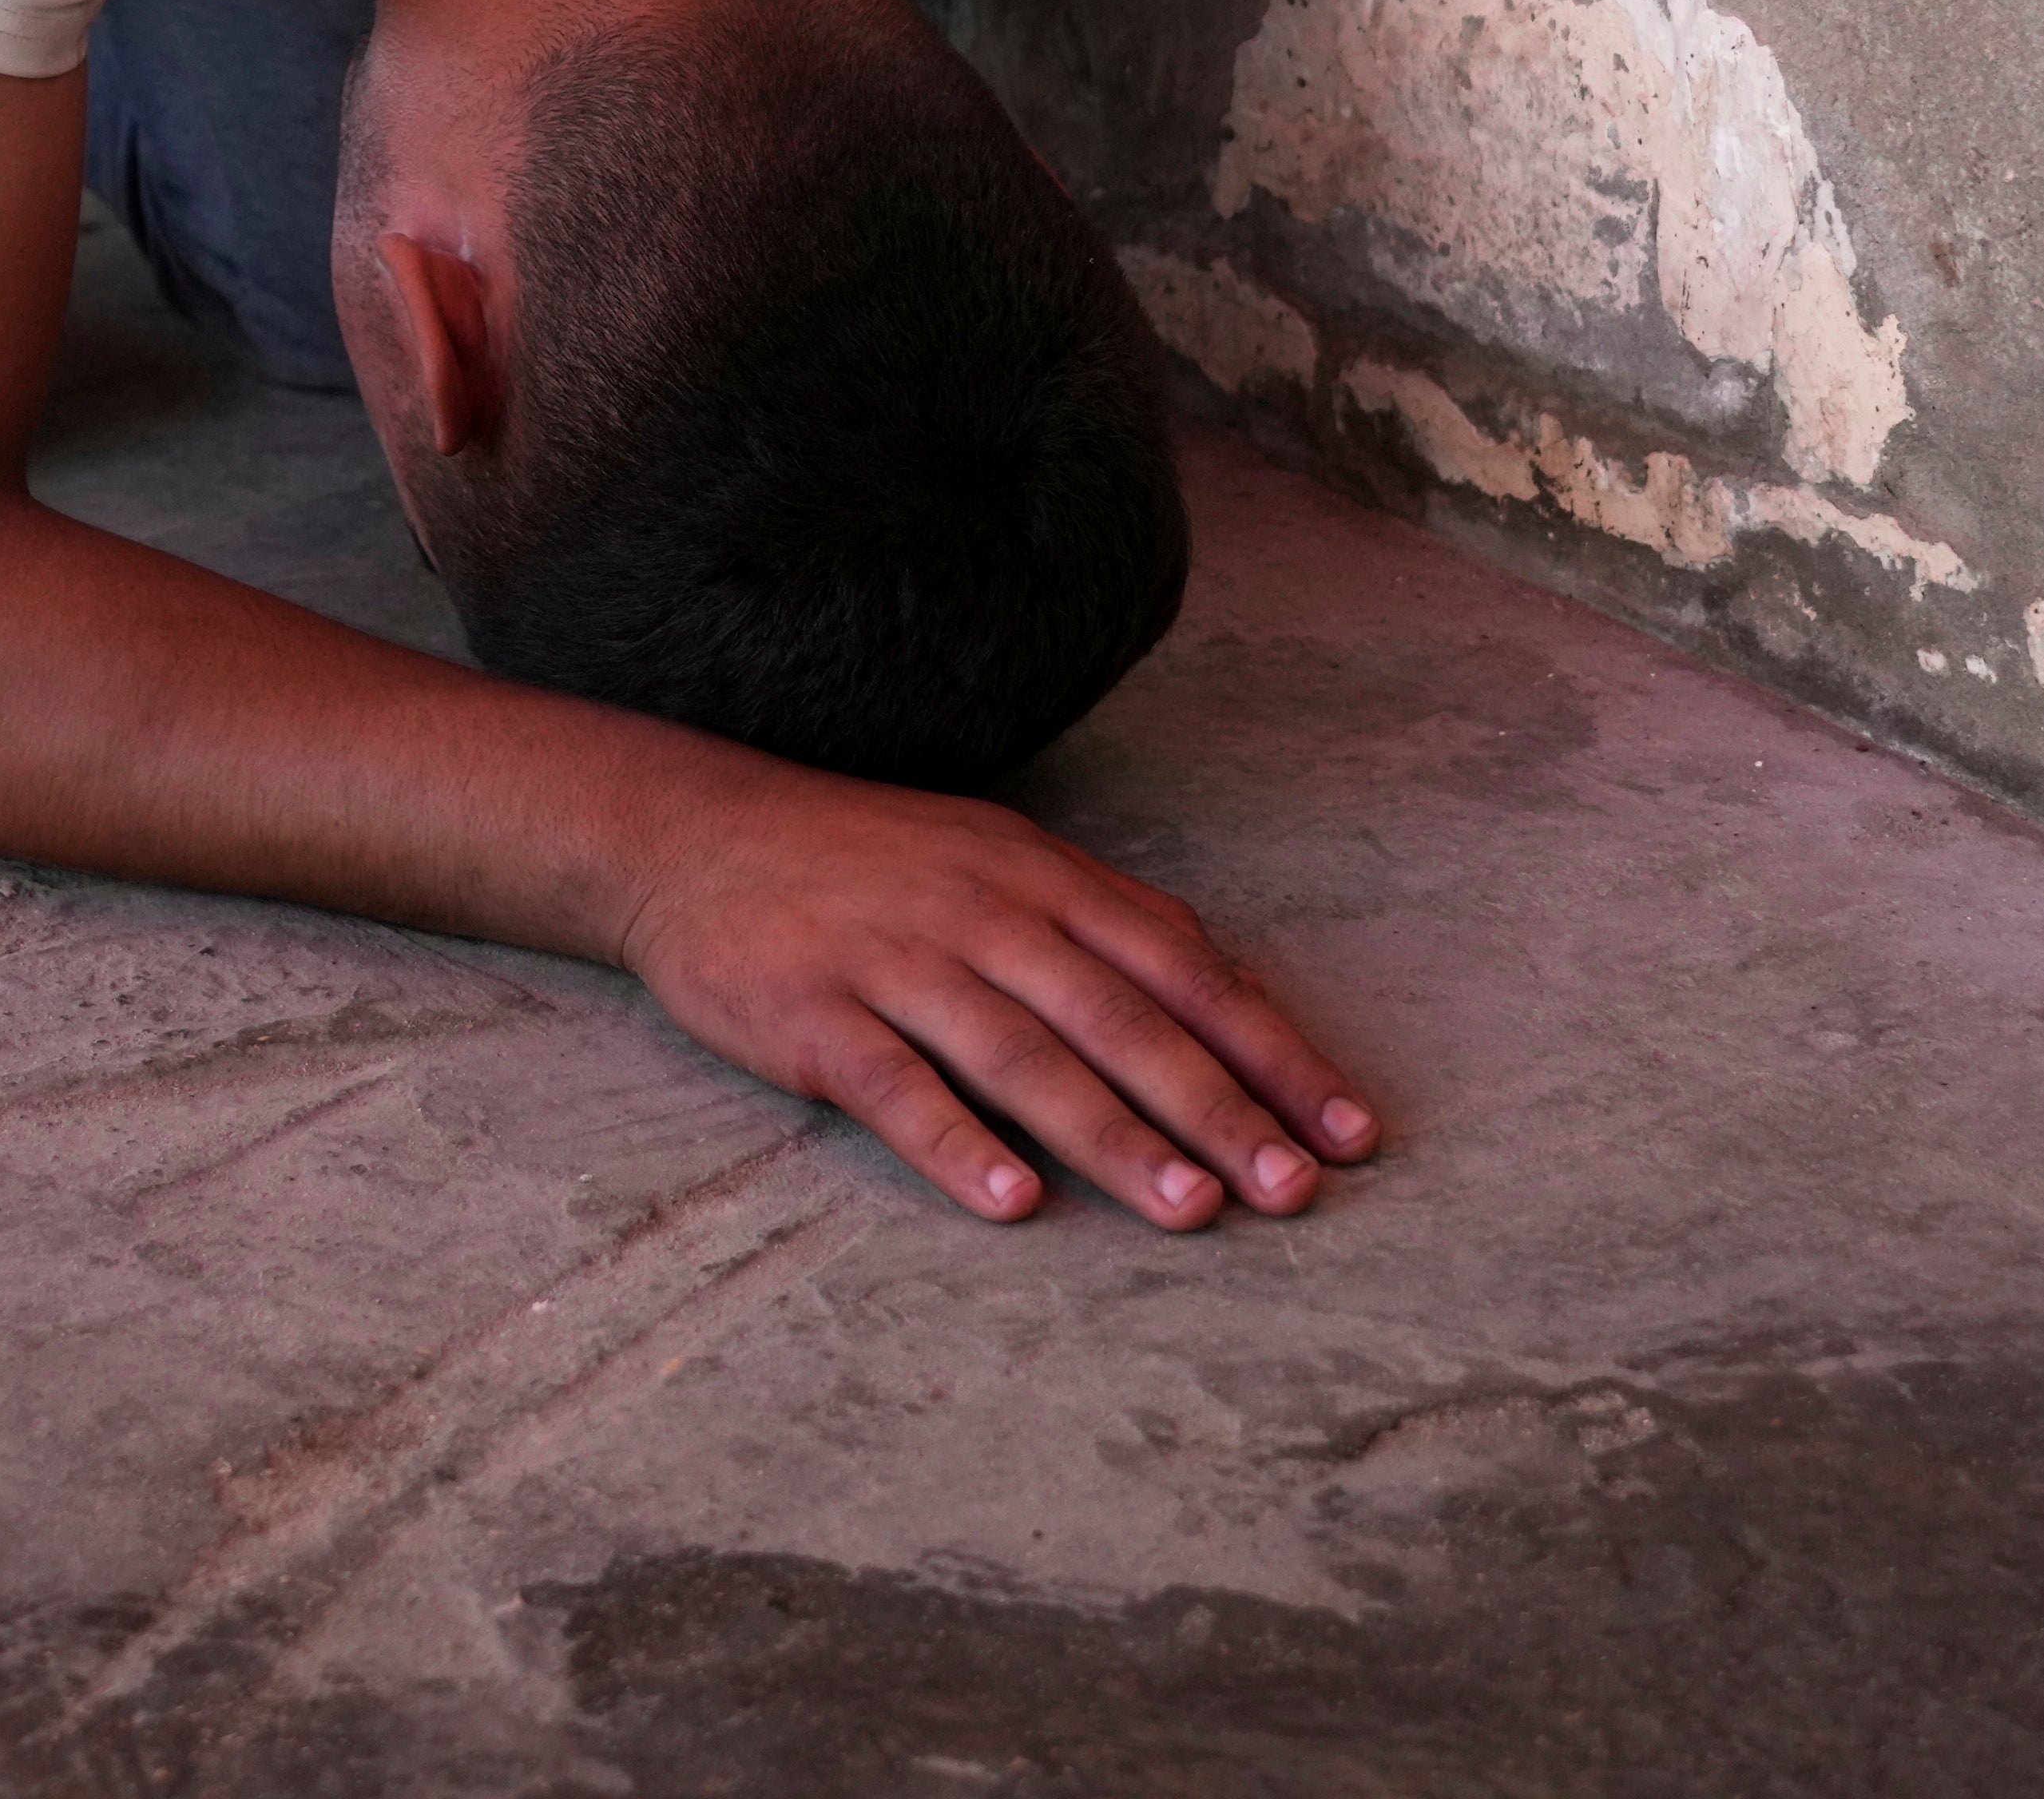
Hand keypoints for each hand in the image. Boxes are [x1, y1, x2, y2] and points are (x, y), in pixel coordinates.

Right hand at [617, 765, 1378, 1228]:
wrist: (695, 833)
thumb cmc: (872, 863)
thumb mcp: (999, 859)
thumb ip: (1104, 925)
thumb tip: (1226, 996)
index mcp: (1045, 876)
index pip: (1185, 969)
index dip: (1271, 1052)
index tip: (1348, 1133)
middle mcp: (986, 911)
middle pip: (1121, 1018)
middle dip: (1216, 1108)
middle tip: (1291, 1191)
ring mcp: (898, 959)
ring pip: (1024, 1054)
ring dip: (1112, 1136)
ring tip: (1188, 1210)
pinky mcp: (812, 1011)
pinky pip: (895, 1083)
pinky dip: (956, 1143)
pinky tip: (1011, 1202)